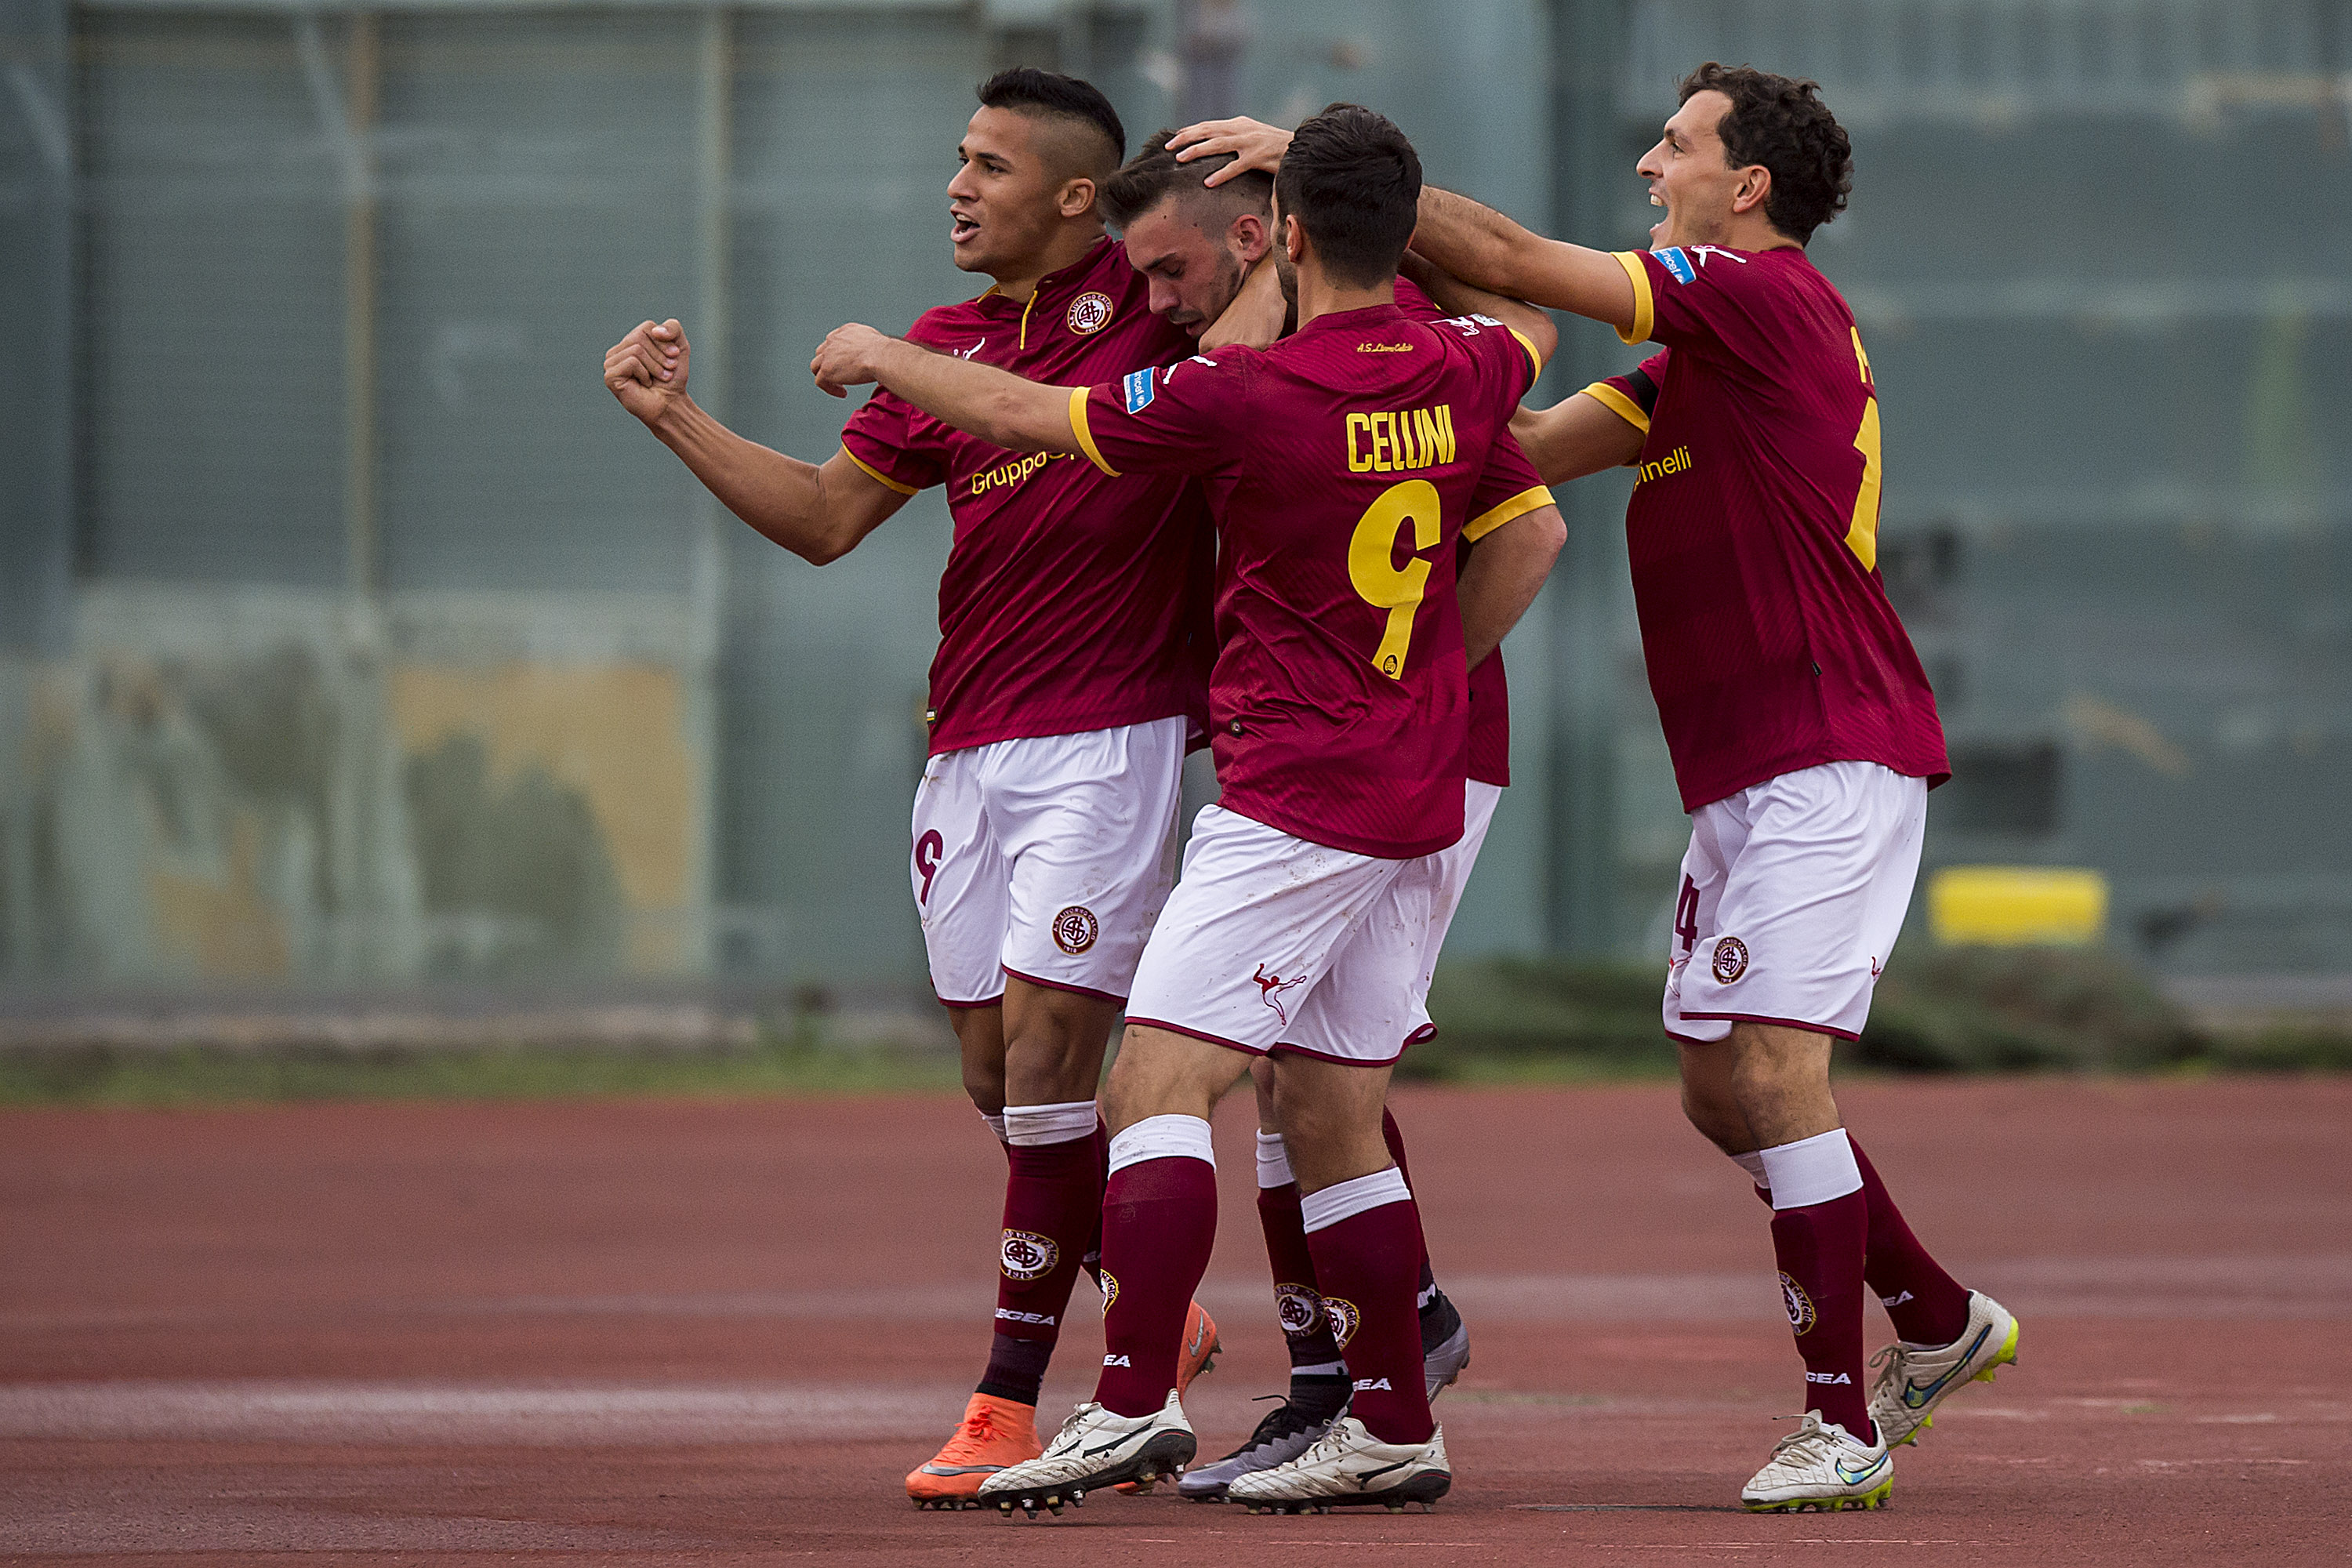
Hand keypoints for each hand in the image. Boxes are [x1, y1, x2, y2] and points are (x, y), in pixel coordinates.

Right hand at [604, 319, 687, 423]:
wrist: (671, 404)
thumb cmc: (673, 378)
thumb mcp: (680, 347)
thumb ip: (673, 327)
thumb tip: (656, 330)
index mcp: (630, 341)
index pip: (647, 327)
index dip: (664, 343)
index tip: (673, 359)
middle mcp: (618, 350)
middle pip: (641, 337)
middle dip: (660, 356)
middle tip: (666, 372)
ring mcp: (611, 363)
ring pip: (636, 350)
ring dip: (654, 367)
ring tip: (656, 379)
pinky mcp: (610, 375)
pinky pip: (632, 362)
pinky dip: (645, 374)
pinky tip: (645, 384)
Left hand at [809, 324, 892, 398]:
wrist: (881, 356)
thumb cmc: (885, 351)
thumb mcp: (875, 340)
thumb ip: (868, 345)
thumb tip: (875, 356)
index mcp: (845, 331)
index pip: (834, 341)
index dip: (838, 355)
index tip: (847, 365)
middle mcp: (834, 340)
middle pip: (821, 353)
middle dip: (829, 364)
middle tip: (841, 376)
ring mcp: (828, 355)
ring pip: (816, 366)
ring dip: (825, 377)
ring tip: (839, 386)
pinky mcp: (827, 370)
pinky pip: (820, 381)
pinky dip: (830, 389)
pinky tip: (843, 393)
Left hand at [1170, 117, 1292, 185]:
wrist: (1301, 148)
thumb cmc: (1276, 147)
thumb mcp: (1254, 137)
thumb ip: (1236, 139)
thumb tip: (1217, 146)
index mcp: (1240, 124)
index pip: (1209, 125)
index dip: (1190, 130)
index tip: (1173, 138)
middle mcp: (1242, 130)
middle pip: (1208, 131)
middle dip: (1186, 138)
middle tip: (1168, 147)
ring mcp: (1250, 143)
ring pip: (1218, 145)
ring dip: (1197, 151)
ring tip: (1180, 159)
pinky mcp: (1258, 158)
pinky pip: (1236, 167)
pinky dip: (1221, 174)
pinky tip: (1209, 182)